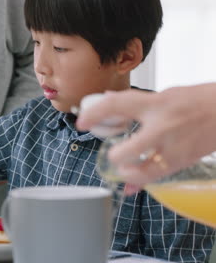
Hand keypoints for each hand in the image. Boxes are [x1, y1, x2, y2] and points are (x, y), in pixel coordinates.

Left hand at [76, 83, 215, 191]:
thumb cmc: (197, 100)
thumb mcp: (165, 94)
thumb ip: (137, 102)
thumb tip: (109, 100)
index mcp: (155, 103)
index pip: (116, 105)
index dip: (94, 113)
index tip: (81, 122)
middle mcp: (162, 126)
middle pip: (127, 151)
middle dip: (115, 156)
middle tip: (111, 154)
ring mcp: (173, 147)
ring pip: (142, 172)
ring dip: (127, 173)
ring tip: (123, 167)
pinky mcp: (181, 161)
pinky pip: (155, 178)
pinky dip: (139, 183)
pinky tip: (130, 184)